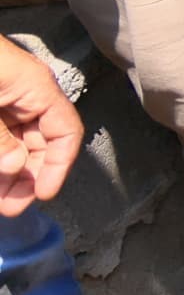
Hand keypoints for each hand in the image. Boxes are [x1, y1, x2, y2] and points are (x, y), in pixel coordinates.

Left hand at [0, 39, 83, 216]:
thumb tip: (15, 168)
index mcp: (35, 88)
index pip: (65, 131)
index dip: (58, 165)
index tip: (42, 194)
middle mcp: (25, 95)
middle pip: (39, 142)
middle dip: (26, 175)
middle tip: (10, 206)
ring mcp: (3, 99)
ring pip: (14, 142)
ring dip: (7, 171)